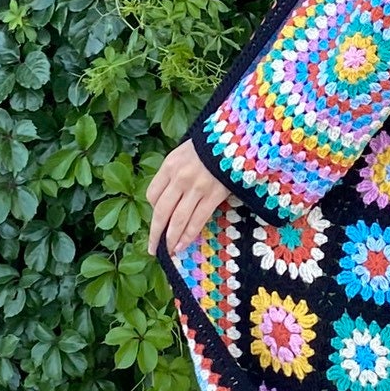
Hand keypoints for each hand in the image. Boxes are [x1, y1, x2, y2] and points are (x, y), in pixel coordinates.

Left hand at [147, 140, 236, 261]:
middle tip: (152, 248)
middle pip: (161, 211)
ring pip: (178, 219)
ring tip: (168, 251)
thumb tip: (169, 197)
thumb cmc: (211, 146)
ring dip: (171, 239)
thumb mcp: (185, 152)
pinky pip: (197, 220)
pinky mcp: (213, 195)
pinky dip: (188, 236)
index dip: (153, 210)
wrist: (237, 138)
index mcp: (170, 165)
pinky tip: (183, 245)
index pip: (152, 194)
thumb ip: (175, 172)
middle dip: (155, 233)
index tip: (157, 220)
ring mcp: (196, 187)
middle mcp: (180, 177)